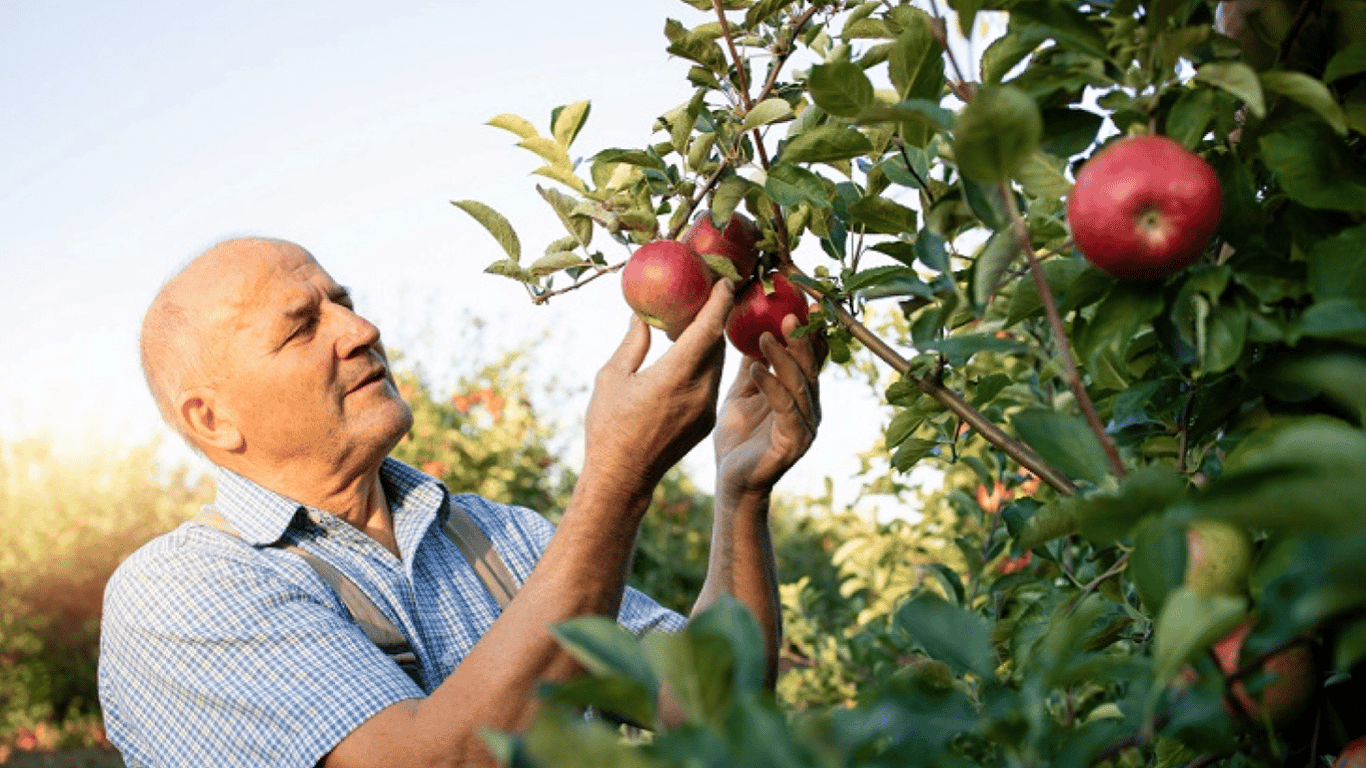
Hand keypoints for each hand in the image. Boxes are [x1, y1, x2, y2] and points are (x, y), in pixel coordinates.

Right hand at [582, 280, 734, 494]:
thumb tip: (640, 315)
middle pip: (717, 344)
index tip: (725, 280)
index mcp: (674, 376)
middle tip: (708, 293)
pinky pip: (712, 382)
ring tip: (693, 322)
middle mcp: (698, 391)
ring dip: (710, 341)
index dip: (719, 302)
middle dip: (716, 317)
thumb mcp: (612, 378)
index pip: (707, 330)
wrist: (623, 479)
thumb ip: (632, 343)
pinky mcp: (706, 421)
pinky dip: (706, 363)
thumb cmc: (608, 427)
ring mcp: (706, 409)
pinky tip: (689, 356)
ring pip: (717, 364)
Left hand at [714, 308, 823, 500]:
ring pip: (800, 385)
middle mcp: (810, 408)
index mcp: (801, 394)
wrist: (732, 479)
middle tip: (789, 314)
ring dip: (784, 358)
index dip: (811, 333)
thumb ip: (755, 365)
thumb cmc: (739, 436)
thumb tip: (753, 329)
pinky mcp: (794, 443)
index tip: (807, 305)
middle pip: (810, 367)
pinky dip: (772, 387)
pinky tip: (756, 370)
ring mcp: (805, 426)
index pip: (810, 358)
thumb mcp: (744, 391)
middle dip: (801, 339)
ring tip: (765, 336)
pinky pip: (786, 409)